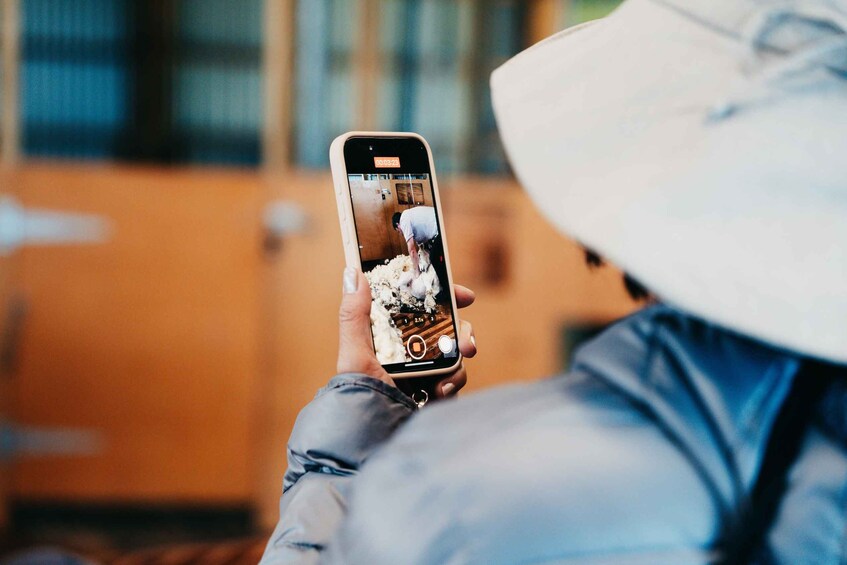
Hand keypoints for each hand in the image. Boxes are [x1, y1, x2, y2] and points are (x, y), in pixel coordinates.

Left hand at [337, 267, 475, 399]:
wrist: (375, 439)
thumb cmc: (360, 398)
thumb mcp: (355, 354)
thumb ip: (354, 315)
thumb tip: (352, 273)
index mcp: (390, 337)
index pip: (420, 308)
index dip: (443, 297)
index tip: (463, 295)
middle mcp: (410, 352)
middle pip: (446, 327)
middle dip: (462, 330)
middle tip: (465, 342)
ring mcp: (426, 372)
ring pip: (455, 352)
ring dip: (458, 358)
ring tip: (450, 369)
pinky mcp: (437, 392)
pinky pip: (456, 378)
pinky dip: (453, 382)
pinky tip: (439, 392)